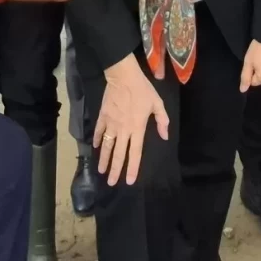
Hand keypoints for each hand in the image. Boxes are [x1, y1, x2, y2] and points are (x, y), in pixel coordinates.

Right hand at [95, 55, 169, 186]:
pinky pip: (99, 131)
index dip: (132, 168)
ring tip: (101, 171)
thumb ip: (162, 121)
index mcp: (137, 129)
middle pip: (118, 154)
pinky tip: (96, 147)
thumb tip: (165, 136)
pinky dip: (97, 139)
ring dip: (103, 159)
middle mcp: (123, 130)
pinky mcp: (103, 116)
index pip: (135, 153)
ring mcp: (111, 124)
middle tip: (111, 183)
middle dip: (115, 170)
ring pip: (106, 146)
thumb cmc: (142, 90)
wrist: (123, 76)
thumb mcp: (157, 104)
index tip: (129, 181)